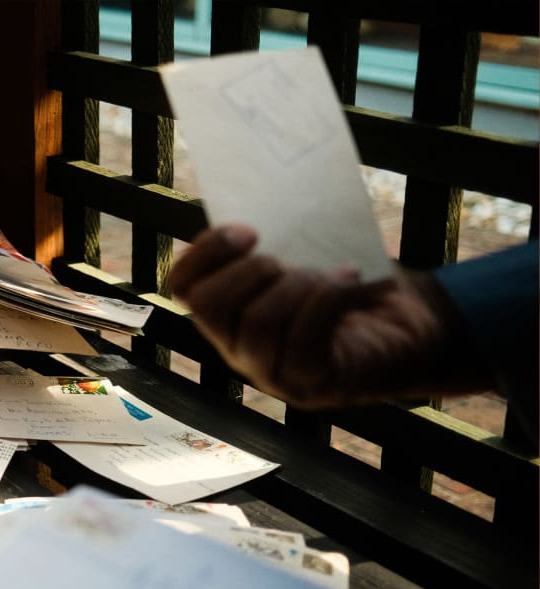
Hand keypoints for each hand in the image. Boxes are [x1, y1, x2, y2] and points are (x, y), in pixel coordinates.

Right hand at [167, 225, 489, 407]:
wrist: (413, 330)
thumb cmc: (352, 287)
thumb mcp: (308, 255)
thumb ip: (279, 238)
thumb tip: (265, 198)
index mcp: (226, 312)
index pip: (181, 285)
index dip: (203, 252)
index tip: (249, 230)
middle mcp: (237, 348)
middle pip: (209, 306)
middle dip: (248, 271)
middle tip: (284, 258)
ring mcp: (271, 372)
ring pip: (257, 323)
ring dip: (295, 285)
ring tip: (325, 273)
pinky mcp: (310, 384)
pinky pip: (304, 340)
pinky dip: (328, 300)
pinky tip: (349, 278)